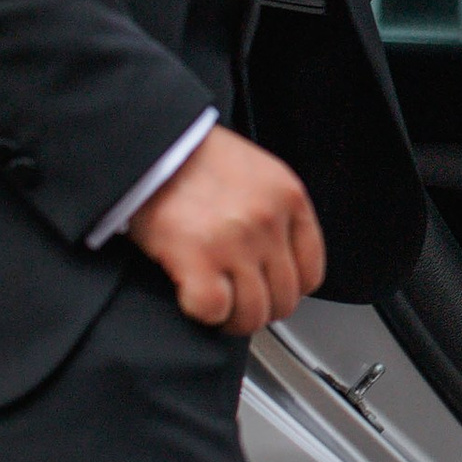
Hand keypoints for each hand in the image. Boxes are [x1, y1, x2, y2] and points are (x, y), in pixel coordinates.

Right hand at [129, 124, 325, 333]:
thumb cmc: (195, 158)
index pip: (311, 272)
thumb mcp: (257, 174)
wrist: (150, 143)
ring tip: (216, 305)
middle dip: (259, 308)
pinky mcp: (197, 257)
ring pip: (253, 314)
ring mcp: (236, 241)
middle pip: (284, 299)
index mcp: (289, 198)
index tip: (268, 290)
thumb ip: (276, 215)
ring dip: (232, 319)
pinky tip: (192, 295)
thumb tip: (278, 263)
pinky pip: (214, 311)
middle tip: (236, 302)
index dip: (287, 290)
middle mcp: (268, 221)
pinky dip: (203, 313)